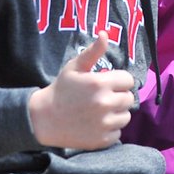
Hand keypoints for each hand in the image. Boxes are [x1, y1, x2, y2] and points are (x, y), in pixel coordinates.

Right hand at [29, 33, 134, 149]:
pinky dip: (110, 130)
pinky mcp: (102, 139)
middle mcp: (105, 103)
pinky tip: (95, 124)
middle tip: (102, 98)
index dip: (118, 81)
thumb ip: (92, 52)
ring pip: (126, 117)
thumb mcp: (74, 67)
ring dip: (116, 114)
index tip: (107, 84)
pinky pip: (118, 133)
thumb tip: (105, 34)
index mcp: (99, 83)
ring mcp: (104, 123)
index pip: (128, 80)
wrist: (43, 119)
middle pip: (129, 99)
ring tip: (99, 111)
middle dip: (118, 97)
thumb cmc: (61, 90)